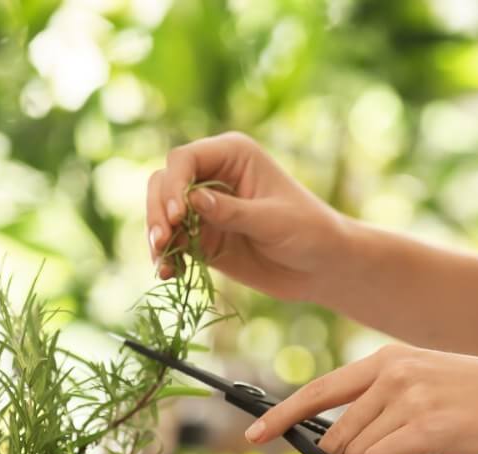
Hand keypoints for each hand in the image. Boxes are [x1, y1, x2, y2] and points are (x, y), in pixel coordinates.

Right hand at [146, 132, 347, 300]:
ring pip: (161, 213)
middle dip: (157, 210)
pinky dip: (167, 257)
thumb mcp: (274, 220)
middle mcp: (212, 176)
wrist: (321, 266)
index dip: (174, 184)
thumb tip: (192, 201)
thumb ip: (233, 212)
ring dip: (156, 235)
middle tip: (162, 240)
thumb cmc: (309, 231)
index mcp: (232, 155)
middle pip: (164, 183)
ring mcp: (205, 209)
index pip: (185, 159)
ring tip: (162, 260)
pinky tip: (168, 273)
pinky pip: (174, 243)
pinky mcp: (203, 238)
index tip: (176, 214)